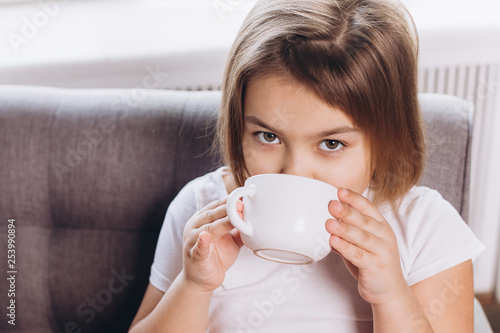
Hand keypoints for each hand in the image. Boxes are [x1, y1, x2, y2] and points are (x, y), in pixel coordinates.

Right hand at [182, 198, 243, 292]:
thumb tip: (255, 218)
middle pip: (212, 214)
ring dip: (221, 223)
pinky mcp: (194, 254)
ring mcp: (192, 240)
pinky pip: (198, 247)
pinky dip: (202, 242)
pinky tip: (204, 237)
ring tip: (234, 219)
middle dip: (228, 209)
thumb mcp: (232, 240)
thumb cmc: (216, 256)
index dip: (229, 200)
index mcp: (203, 219)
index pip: (216, 205)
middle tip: (242, 205)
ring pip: (207, 228)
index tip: (243, 196)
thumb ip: (240, 228)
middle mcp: (195, 226)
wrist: (203, 280)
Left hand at [326, 188, 406, 305]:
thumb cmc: (372, 262)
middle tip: (331, 204)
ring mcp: (383, 252)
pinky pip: (359, 256)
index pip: (369, 208)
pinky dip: (345, 248)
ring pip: (362, 237)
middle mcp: (385, 236)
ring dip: (344, 229)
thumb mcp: (361, 244)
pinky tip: (333, 242)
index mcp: (381, 226)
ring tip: (329, 223)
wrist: (389, 290)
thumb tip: (325, 220)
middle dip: (347, 211)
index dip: (354, 199)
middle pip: (364, 221)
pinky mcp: (377, 267)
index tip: (340, 190)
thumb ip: (346, 233)